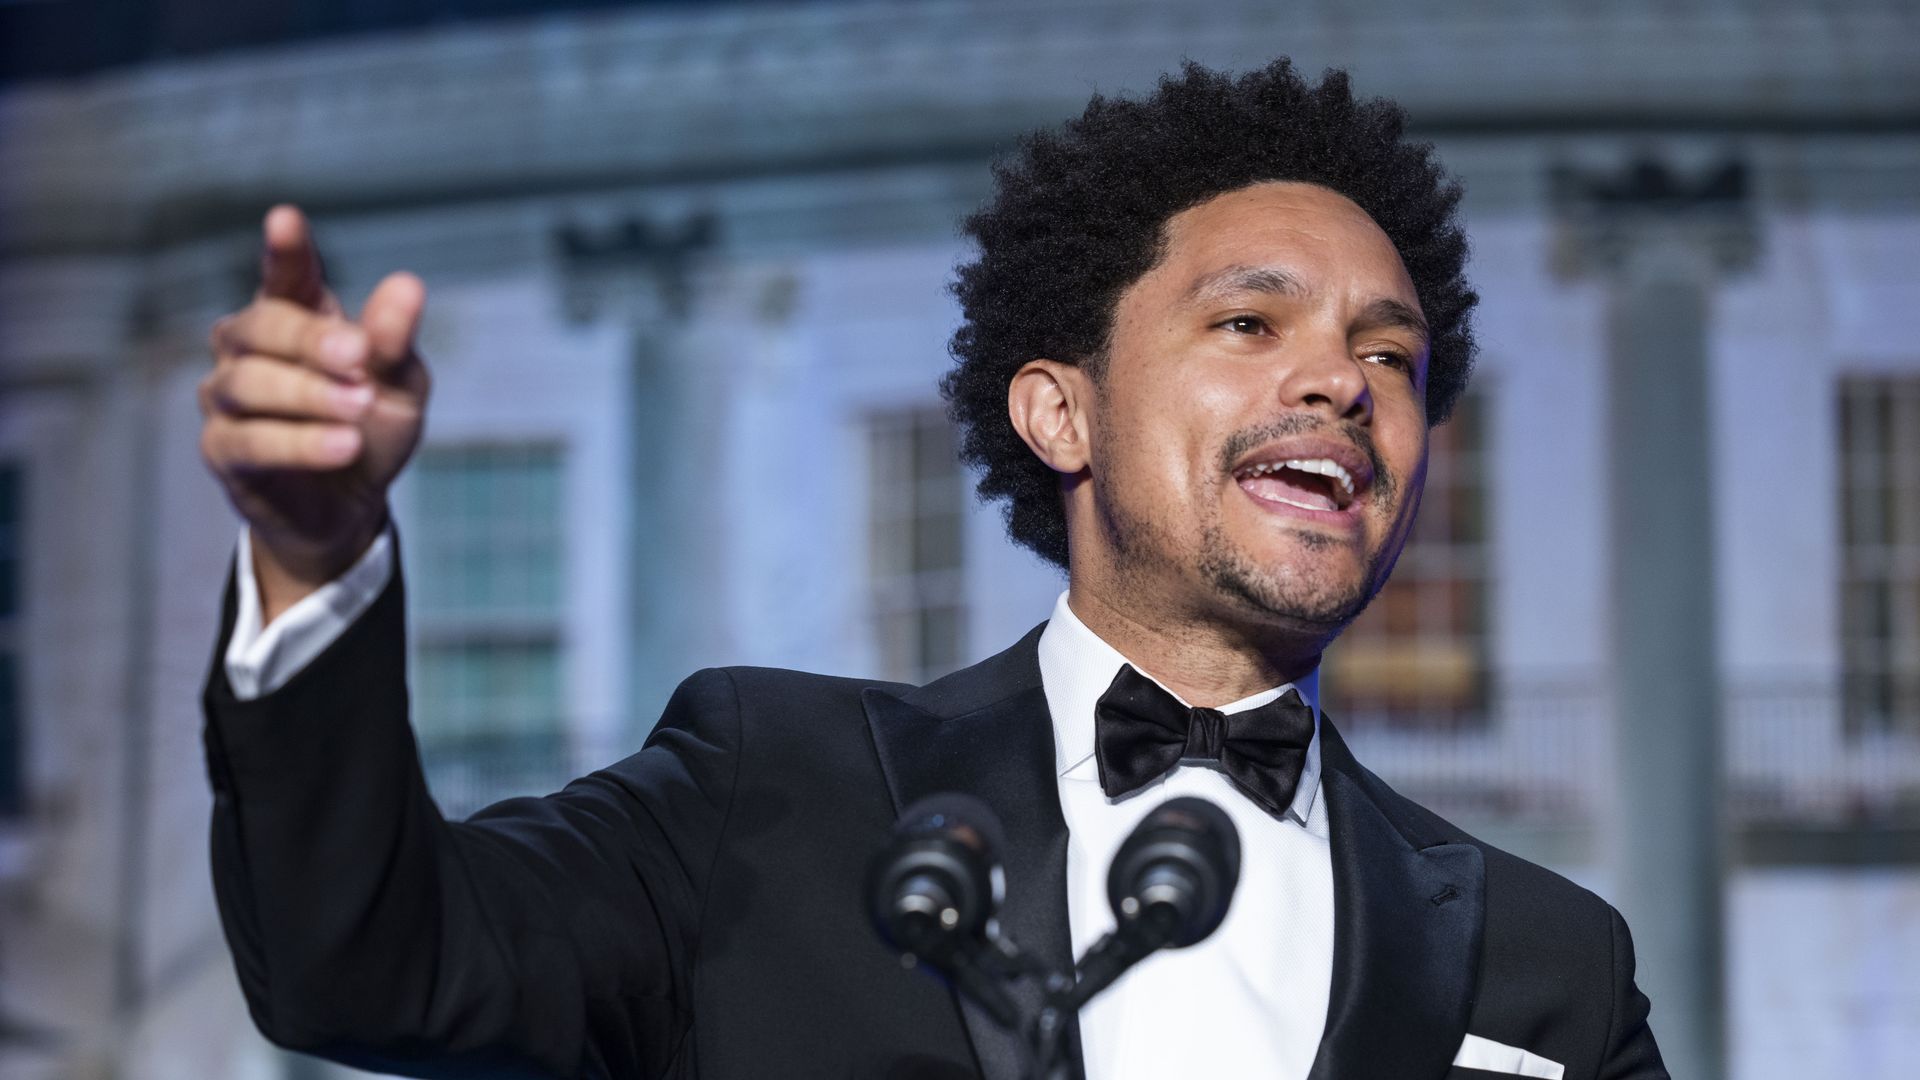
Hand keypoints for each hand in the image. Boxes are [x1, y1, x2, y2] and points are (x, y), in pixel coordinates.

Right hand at [199, 205, 430, 620]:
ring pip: (250, 382)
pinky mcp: (222, 448)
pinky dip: (300, 442)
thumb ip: (395, 341)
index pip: (287, 275)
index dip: (285, 249)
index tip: (286, 219)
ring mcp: (226, 394)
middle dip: (312, 339)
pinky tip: (344, 445)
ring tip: (361, 408)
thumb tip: (408, 285)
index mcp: (298, 316)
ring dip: (311, 394)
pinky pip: (249, 440)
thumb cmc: (371, 428)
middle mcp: (249, 346)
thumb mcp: (401, 386)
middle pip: (263, 324)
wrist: (349, 508)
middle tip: (361, 356)